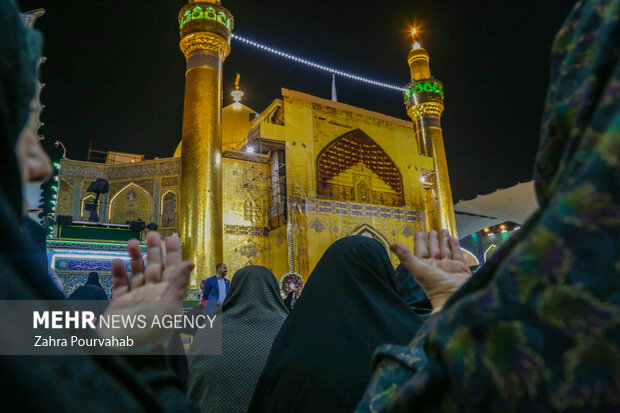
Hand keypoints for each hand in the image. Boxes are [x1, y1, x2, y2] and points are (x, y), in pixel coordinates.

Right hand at [98, 232, 193, 347]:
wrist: (119, 353)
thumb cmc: (145, 335)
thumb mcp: (166, 308)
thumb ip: (177, 284)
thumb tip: (190, 263)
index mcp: (168, 296)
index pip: (174, 270)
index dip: (174, 253)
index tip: (171, 237)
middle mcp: (154, 296)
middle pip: (155, 267)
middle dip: (154, 250)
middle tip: (151, 234)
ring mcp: (136, 300)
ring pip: (137, 272)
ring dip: (135, 257)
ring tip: (132, 243)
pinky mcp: (119, 305)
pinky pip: (120, 284)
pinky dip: (118, 272)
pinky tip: (117, 262)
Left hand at [391, 229, 470, 312]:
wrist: (454, 296)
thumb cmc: (435, 286)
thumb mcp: (418, 269)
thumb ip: (406, 256)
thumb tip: (392, 245)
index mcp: (424, 267)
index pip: (420, 251)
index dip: (419, 242)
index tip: (419, 233)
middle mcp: (436, 266)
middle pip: (433, 249)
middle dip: (433, 240)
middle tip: (432, 230)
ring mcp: (449, 267)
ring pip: (445, 250)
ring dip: (444, 240)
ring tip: (443, 230)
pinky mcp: (461, 268)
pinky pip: (457, 254)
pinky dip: (455, 246)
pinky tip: (452, 238)